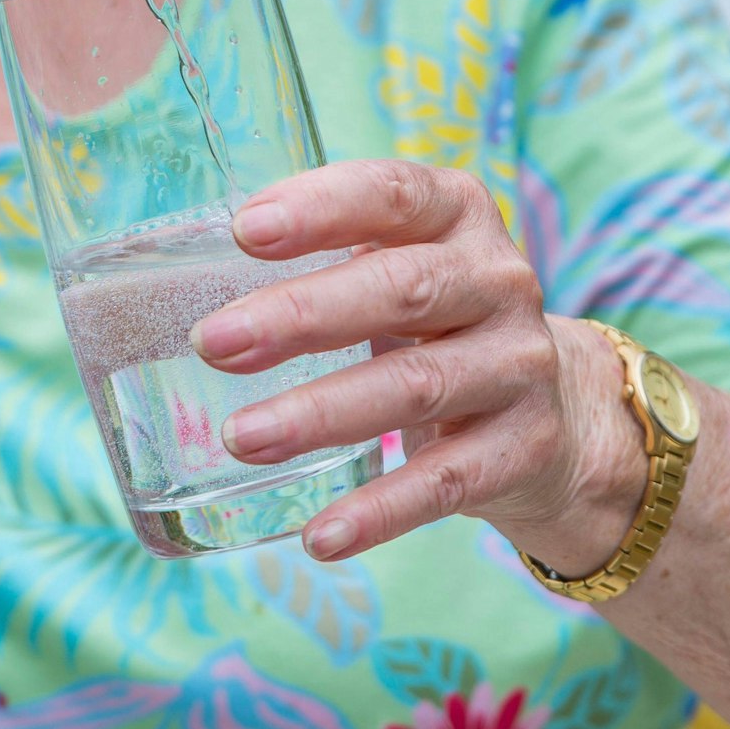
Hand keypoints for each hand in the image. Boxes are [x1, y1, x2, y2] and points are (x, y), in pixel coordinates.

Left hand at [190, 159, 643, 566]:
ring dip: (319, 415)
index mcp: (454, 215)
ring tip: (242, 438)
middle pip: (400, 290)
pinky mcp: (523, 447)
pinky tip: (320, 534)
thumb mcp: (391, 265)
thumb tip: (170, 288)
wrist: (559, 410)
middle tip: (212, 344)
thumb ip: (317, 257)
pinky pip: (446, 484)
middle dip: (298, 317)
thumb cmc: (431, 319)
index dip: (320, 209)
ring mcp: (518, 366)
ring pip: (414, 388)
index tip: (242, 231)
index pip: (391, 194)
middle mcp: (498, 282)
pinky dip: (379, 512)